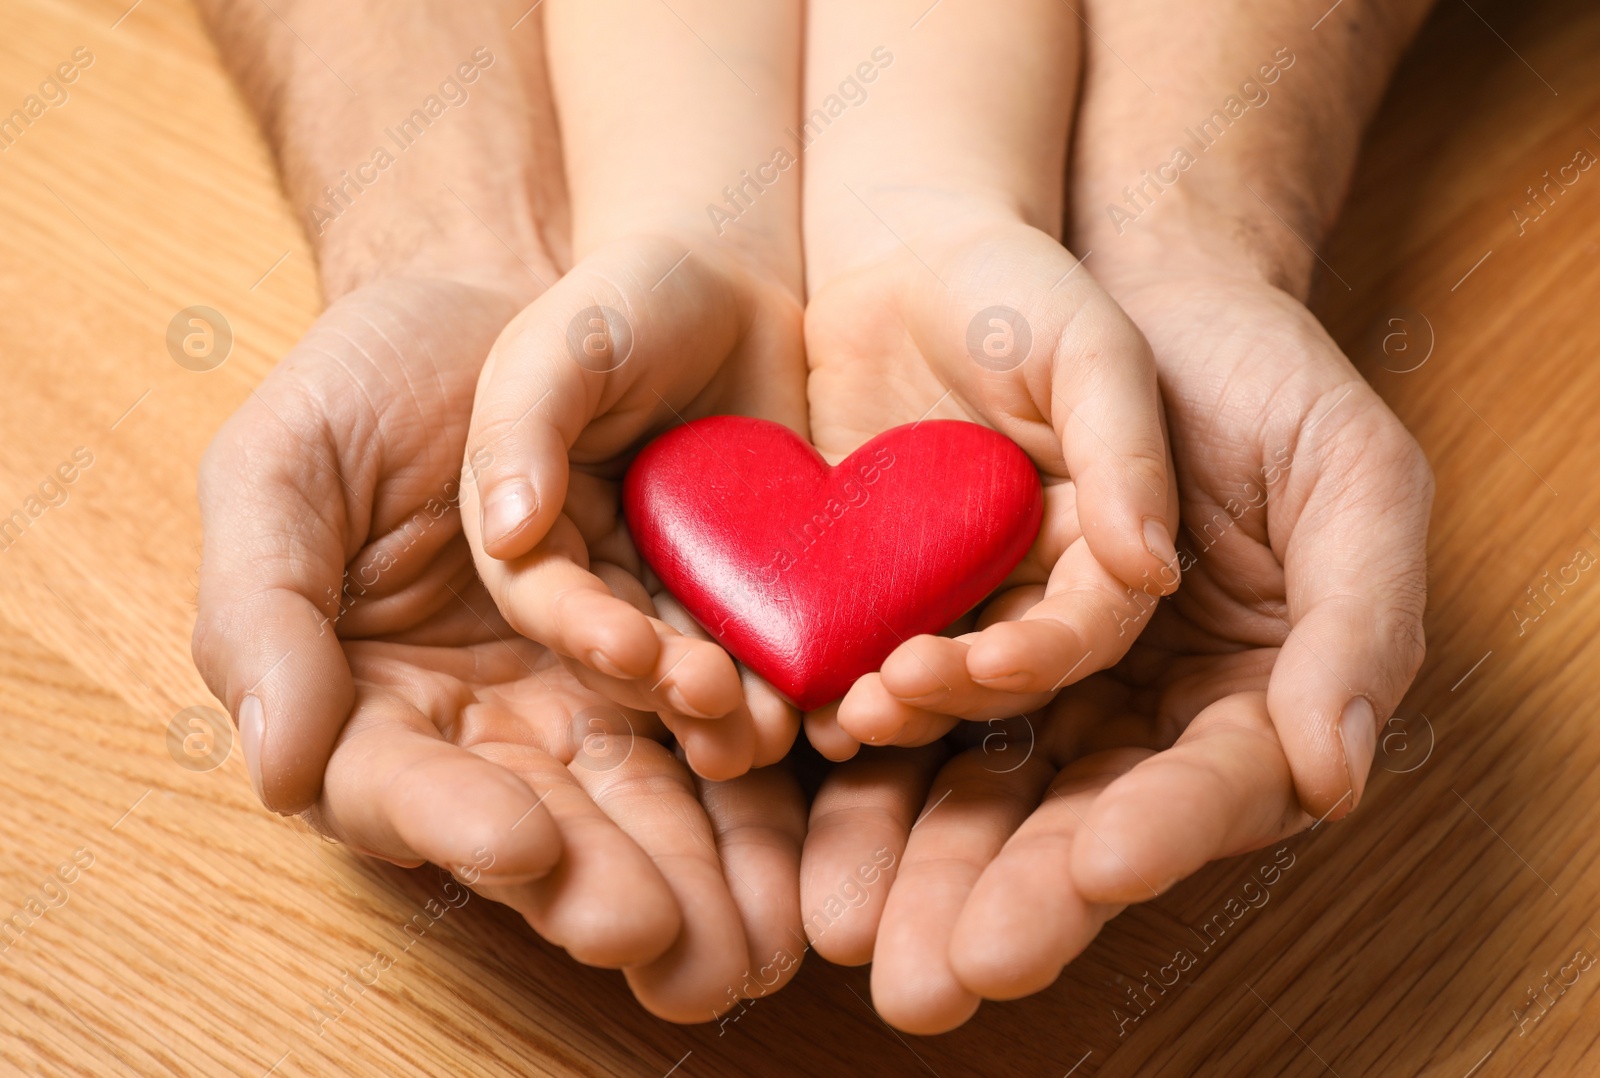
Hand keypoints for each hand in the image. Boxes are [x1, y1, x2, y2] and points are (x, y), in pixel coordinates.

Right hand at [193, 278, 807, 1020]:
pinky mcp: (686, 640)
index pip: (402, 792)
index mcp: (374, 696)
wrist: (526, 295)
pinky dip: (760, 737)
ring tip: (751, 860)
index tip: (524, 846)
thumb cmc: (380, 372)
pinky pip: (724, 706)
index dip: (457, 828)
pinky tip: (798, 750)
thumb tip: (281, 766)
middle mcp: (490, 714)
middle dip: (606, 881)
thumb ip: (263, 606)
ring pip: (648, 783)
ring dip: (702, 833)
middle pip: (544, 824)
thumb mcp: (285, 461)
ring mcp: (594, 685)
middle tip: (667, 937)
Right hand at [459, 236, 807, 780]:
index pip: (543, 595)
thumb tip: (505, 531)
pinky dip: (786, 676)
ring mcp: (673, 581)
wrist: (734, 283)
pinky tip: (819, 703)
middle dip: (663, 684)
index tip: (634, 649)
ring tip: (768, 732)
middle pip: (619, 652)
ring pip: (690, 664)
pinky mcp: (747, 584)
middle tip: (716, 702)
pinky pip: (762, 641)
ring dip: (722, 708)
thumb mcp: (564, 343)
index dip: (582, 630)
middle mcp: (595, 568)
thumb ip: (524, 425)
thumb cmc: (629, 297)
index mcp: (529, 522)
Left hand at [798, 265, 1430, 1032]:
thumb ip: (1358, 620)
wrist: (1118, 284)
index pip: (1210, 790)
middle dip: (1012, 897)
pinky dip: (868, 744)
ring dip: (915, 850)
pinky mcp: (952, 634)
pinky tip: (821, 768)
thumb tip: (1333, 772)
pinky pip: (909, 709)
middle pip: (1079, 825)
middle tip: (942, 974)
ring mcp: (1041, 684)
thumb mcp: (1348, 473)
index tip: (1098, 868)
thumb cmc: (1253, 372)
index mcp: (1252, 698)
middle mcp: (1141, 713)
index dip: (1159, 833)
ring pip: (980, 786)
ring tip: (851, 914)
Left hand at [801, 213, 1178, 757]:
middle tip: (888, 700)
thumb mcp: (1088, 350)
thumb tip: (1157, 573)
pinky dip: (824, 674)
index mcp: (1095, 537)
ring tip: (842, 717)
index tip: (990, 664)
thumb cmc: (1012, 286)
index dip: (1043, 657)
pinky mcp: (859, 572)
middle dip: (951, 696)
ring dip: (890, 708)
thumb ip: (1127, 454)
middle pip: (1000, 672)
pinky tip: (789, 698)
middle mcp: (1023, 576)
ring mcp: (938, 581)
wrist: (898, 251)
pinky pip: (846, 637)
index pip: (1086, 627)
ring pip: (924, 675)